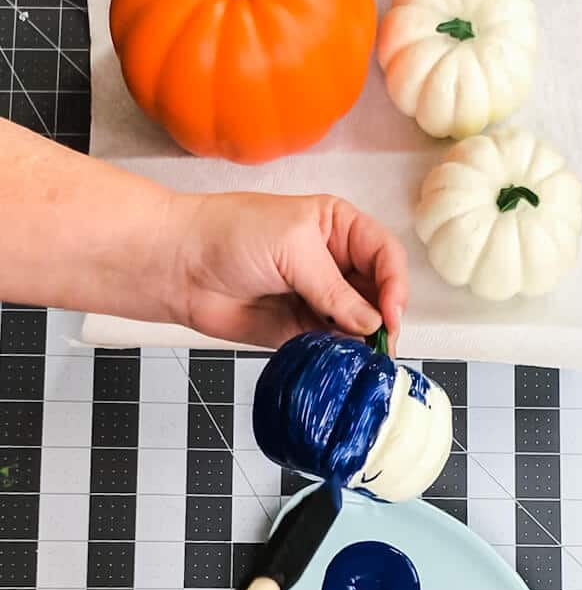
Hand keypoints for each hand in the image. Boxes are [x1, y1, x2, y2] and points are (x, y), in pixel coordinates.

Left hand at [171, 191, 408, 352]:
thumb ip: (334, 290)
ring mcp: (319, 299)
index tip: (389, 315)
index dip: (394, 285)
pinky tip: (338, 360)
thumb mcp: (291, 248)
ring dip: (363, 342)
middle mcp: (335, 263)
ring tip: (361, 357)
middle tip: (380, 345)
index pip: (385, 256)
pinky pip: (332, 345)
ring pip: (358, 324)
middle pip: (378, 294)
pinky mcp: (301, 329)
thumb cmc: (230, 234)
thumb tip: (371, 323)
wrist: (178, 266)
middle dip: (383, 320)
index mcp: (339, 228)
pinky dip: (339, 355)